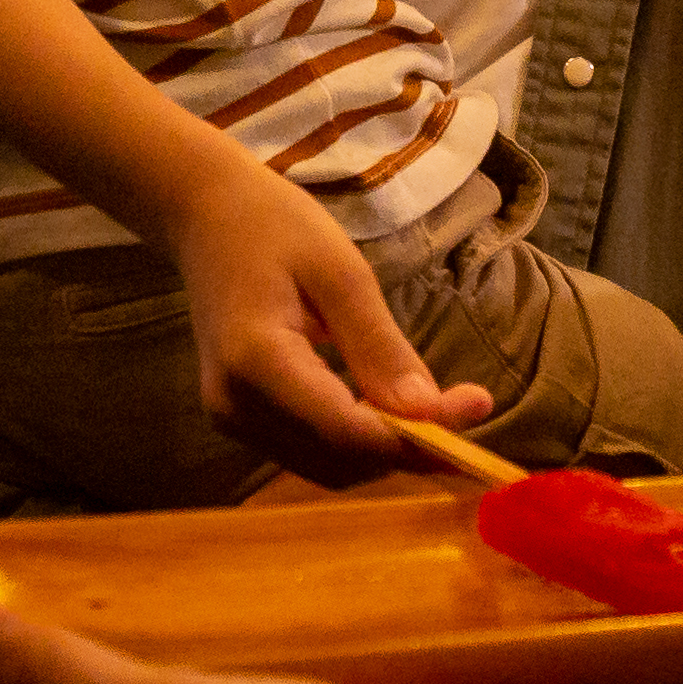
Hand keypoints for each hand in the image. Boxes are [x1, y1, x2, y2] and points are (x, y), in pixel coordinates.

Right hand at [169, 164, 496, 479]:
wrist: (203, 217)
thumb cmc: (273, 226)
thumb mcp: (341, 272)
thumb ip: (379, 346)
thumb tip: (429, 412)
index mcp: (257, 360)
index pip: (346, 430)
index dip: (416, 435)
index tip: (479, 407)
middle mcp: (236, 405)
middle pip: (339, 459)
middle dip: (409, 446)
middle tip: (469, 406)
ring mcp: (231, 418)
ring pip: (327, 466)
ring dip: (386, 450)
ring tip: (438, 410)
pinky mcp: (238, 419)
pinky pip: (309, 451)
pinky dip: (357, 441)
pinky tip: (390, 410)